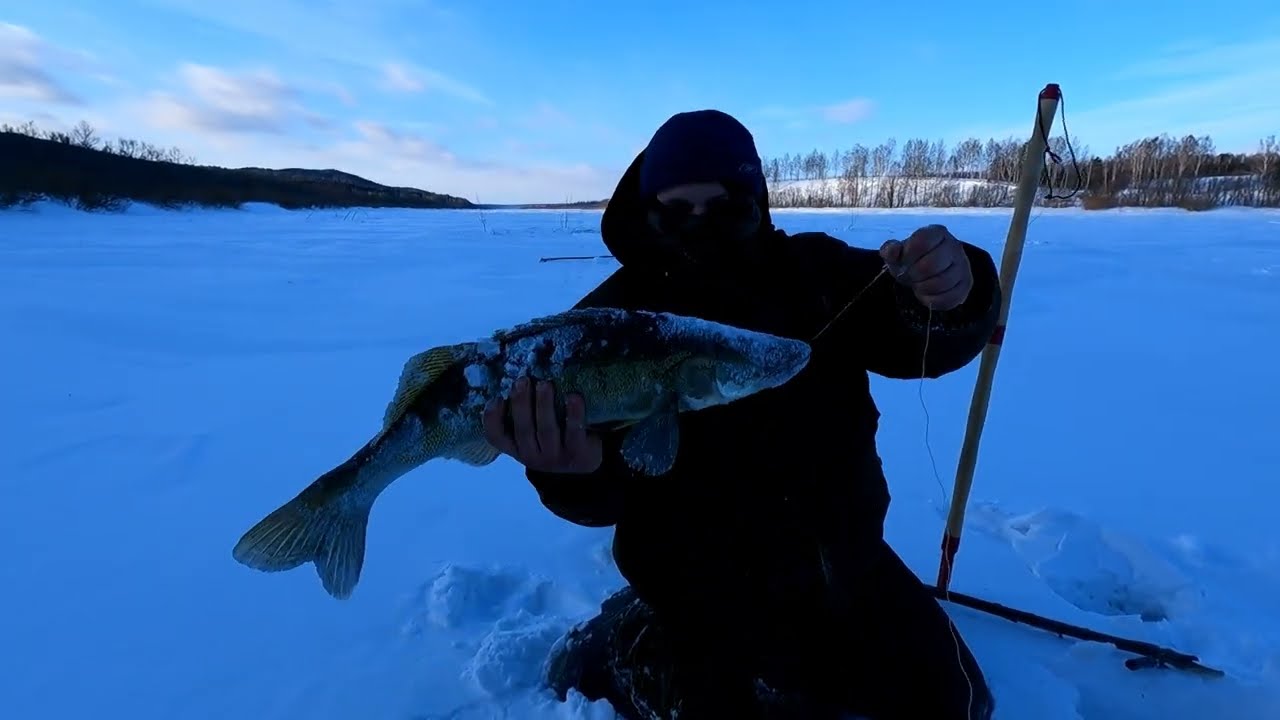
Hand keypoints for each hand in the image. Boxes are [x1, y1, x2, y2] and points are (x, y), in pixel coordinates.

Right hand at [482, 377, 602, 473]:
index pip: (496, 437)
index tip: (496, 398)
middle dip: (521, 403)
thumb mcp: (533, 432)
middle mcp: (532, 456)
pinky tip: (573, 396)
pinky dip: (573, 414)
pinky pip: (574, 432)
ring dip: (544, 405)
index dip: (492, 420)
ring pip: (547, 430)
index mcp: (516, 448)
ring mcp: (555, 458)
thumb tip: (519, 380)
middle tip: (522, 381)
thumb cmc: (553, 437)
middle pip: (523, 430)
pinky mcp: (577, 454)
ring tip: (545, 384)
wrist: (584, 460)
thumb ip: (524, 412)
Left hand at [879, 224, 972, 310]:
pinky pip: (949, 297)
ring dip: (922, 288)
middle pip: (931, 265)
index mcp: (937, 232)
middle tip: (910, 276)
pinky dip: (932, 300)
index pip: (922, 241)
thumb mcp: (897, 254)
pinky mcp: (966, 284)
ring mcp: (963, 265)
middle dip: (914, 275)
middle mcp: (954, 246)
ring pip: (941, 283)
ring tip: (918, 284)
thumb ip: (890, 250)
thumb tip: (892, 251)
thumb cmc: (911, 260)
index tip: (903, 261)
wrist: (928, 273)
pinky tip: (927, 294)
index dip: (907, 255)